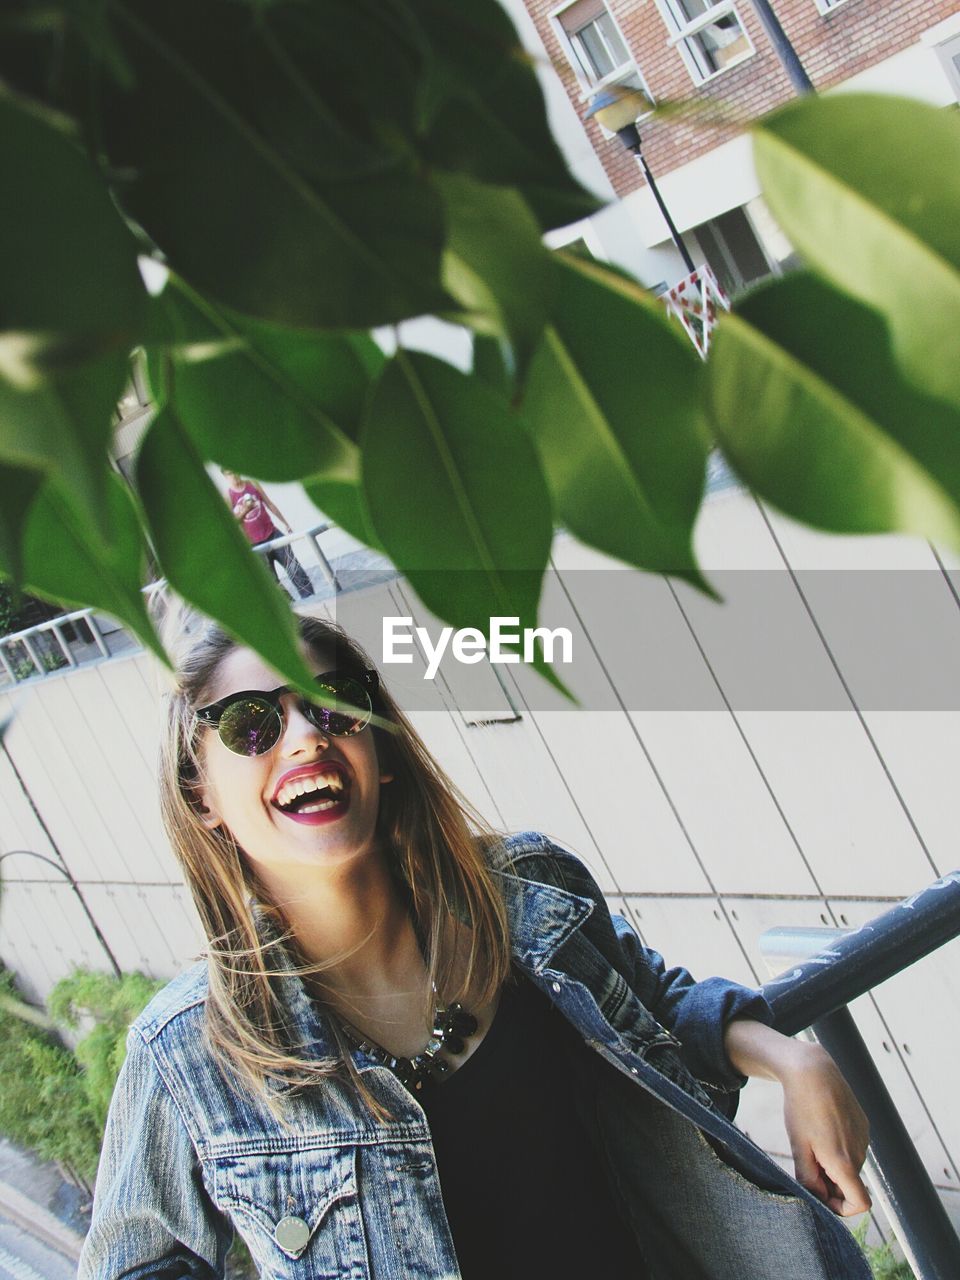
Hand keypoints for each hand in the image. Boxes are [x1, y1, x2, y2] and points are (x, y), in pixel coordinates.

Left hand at [779, 1041, 870, 1215]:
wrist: (813, 1071)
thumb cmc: (802, 1108)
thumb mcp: (798, 1146)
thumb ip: (808, 1178)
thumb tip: (819, 1197)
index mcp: (844, 1162)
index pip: (860, 1204)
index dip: (841, 1208)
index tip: (821, 1194)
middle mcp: (860, 1151)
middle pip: (851, 1184)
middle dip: (830, 1182)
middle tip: (806, 1161)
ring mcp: (864, 1137)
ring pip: (851, 1164)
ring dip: (834, 1163)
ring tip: (812, 1139)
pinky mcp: (864, 1124)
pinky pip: (853, 1146)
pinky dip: (840, 1146)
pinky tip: (822, 1126)